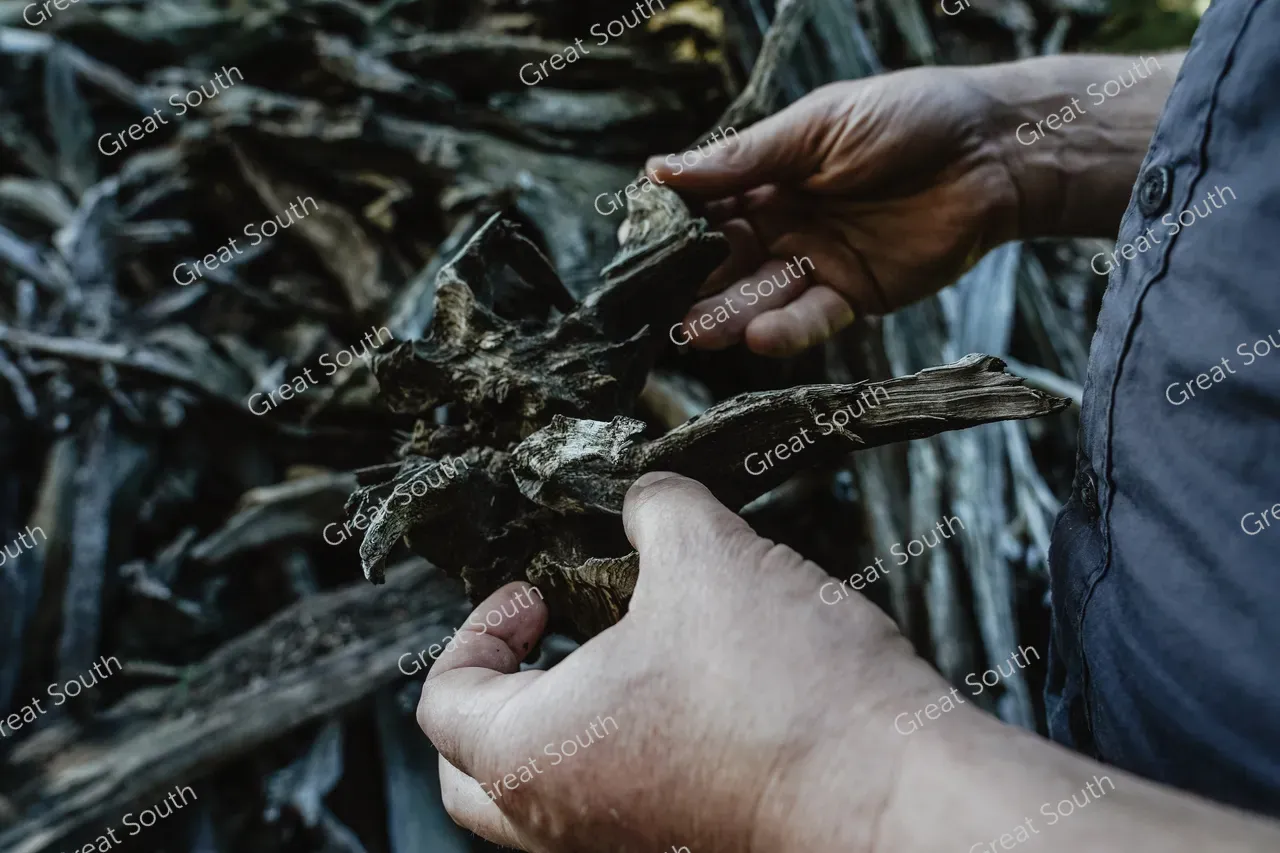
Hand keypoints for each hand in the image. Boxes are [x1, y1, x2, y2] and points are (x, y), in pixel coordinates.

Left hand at [415, 472, 943, 852]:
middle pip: (474, 770)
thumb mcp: (708, 555)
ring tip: (625, 646)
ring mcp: (624, 845)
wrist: (891, 789)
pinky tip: (685, 684)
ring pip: (546, 792)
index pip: (443, 701)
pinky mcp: (684, 845)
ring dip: (562, 717)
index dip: (479, 627)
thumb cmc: (782, 689)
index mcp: (531, 756)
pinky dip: (621, 746)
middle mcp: (563, 820)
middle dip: (496, 692)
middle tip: (550, 633)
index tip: (539, 591)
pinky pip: (616, 801)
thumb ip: (656, 507)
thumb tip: (646, 496)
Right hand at [651, 67, 1020, 356]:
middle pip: (724, 259)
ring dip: (728, 314)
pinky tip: (759, 333)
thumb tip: (660, 170)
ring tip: (696, 331)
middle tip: (655, 307)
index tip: (639, 248)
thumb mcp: (816, 127)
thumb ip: (742, 157)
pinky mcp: (854, 295)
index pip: (707, 206)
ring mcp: (816, 261)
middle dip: (692, 283)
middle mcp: (784, 222)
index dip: (674, 228)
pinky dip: (787, 329)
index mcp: (768, 174)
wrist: (995, 152)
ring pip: (761, 294)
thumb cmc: (909, 118)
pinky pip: (812, 318)